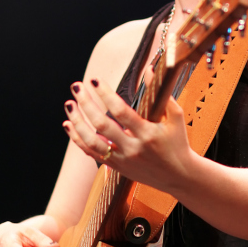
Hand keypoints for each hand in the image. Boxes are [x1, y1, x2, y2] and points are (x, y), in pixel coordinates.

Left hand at [63, 78, 191, 193]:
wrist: (178, 176)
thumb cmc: (178, 143)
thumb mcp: (176, 116)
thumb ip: (160, 93)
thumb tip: (148, 69)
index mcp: (148, 134)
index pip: (121, 111)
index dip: (106, 95)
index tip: (95, 80)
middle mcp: (133, 148)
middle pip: (102, 124)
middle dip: (86, 103)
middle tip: (77, 86)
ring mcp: (122, 159)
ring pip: (92, 142)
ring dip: (77, 122)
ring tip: (69, 104)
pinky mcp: (116, 167)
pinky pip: (91, 153)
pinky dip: (78, 139)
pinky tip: (69, 124)